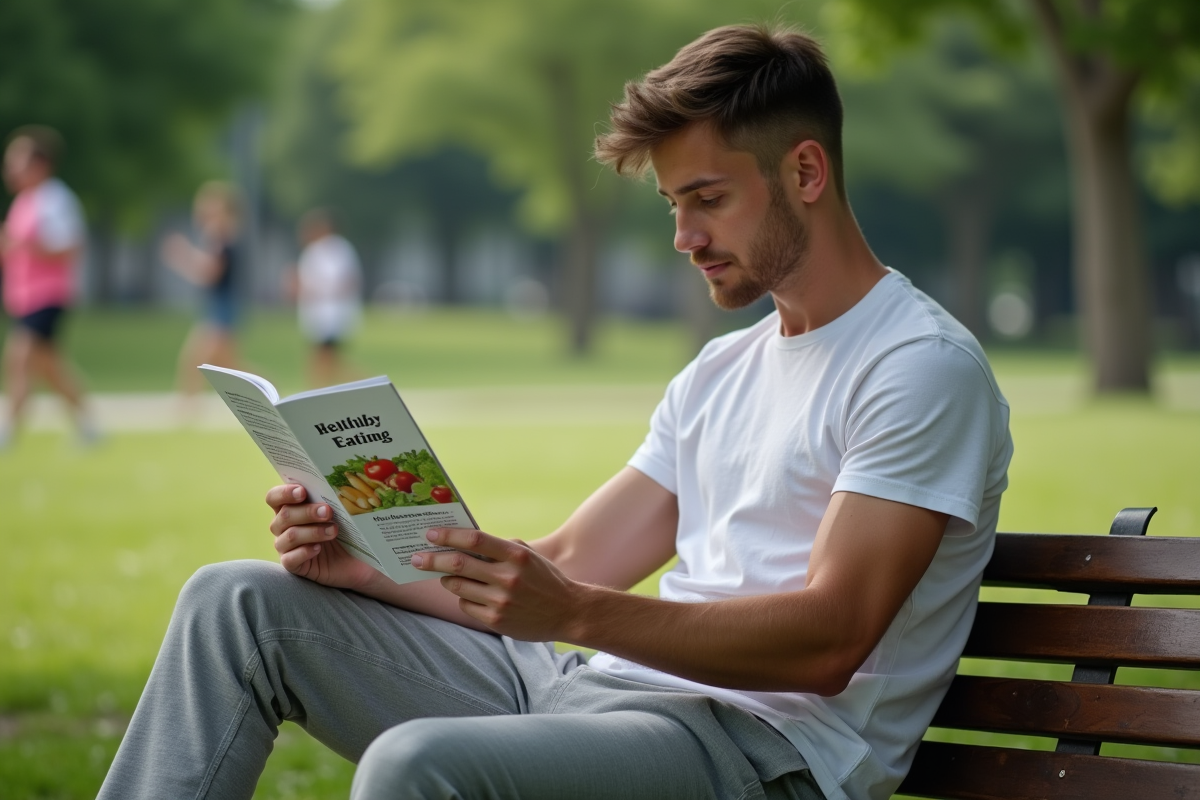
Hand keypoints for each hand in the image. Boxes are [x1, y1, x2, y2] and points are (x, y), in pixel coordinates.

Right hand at [266, 484, 380, 591]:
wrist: (356, 560)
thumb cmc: (345, 530)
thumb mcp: (340, 512)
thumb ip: (329, 499)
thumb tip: (333, 485)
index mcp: (289, 508)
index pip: (274, 497)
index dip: (284, 493)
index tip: (302, 491)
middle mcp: (283, 527)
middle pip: (284, 515)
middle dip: (307, 512)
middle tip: (328, 512)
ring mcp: (286, 547)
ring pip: (290, 536)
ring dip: (313, 531)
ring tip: (333, 531)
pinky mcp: (293, 565)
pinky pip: (291, 559)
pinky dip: (305, 552)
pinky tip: (319, 548)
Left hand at [412, 528, 587, 640]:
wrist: (569, 612)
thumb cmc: (544, 579)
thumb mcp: (527, 556)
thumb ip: (499, 548)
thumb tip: (463, 541)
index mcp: (516, 555)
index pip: (474, 540)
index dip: (448, 536)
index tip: (430, 534)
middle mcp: (507, 578)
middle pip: (458, 565)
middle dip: (432, 560)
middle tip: (416, 557)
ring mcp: (501, 601)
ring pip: (457, 587)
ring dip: (447, 579)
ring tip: (446, 576)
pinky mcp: (496, 620)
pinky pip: (466, 605)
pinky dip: (464, 597)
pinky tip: (473, 595)